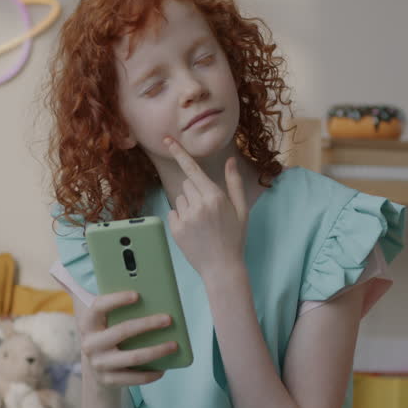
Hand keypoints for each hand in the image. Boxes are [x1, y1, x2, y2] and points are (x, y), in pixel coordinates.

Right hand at [79, 290, 177, 386]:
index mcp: (88, 324)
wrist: (96, 369)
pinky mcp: (108, 380)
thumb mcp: (107, 323)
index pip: (98, 306)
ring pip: (133, 357)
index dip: (117, 299)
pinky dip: (151, 374)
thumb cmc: (109, 336)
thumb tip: (154, 303)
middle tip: (168, 319)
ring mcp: (98, 364)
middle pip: (122, 330)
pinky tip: (164, 368)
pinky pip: (134, 378)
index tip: (137, 295)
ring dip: (157, 351)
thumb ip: (121, 311)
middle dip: (148, 324)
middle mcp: (90, 344)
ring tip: (174, 345)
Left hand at [163, 137, 248, 275]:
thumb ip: (234, 183)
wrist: (222, 267)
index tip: (167, 140)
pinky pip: (173, 212)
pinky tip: (193, 230)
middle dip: (195, 191)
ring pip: (179, 198)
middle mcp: (199, 205)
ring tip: (201, 223)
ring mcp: (185, 218)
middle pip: (187, 184)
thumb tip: (230, 160)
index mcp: (215, 197)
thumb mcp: (241, 209)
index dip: (179, 153)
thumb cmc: (234, 237)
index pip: (193, 170)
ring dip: (188, 205)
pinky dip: (180, 218)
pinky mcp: (176, 229)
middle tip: (208, 210)